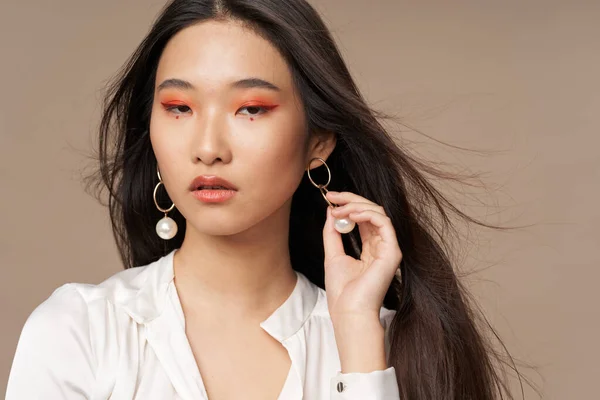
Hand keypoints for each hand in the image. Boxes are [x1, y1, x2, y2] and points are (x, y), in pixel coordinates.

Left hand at [322, 191, 402, 322]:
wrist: (349, 311)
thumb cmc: (342, 291)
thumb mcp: (332, 255)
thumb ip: (333, 233)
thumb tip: (331, 211)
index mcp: (369, 248)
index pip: (363, 218)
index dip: (348, 204)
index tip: (330, 198)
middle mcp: (381, 246)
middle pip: (371, 212)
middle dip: (351, 200)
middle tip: (333, 196)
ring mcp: (389, 248)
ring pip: (378, 213)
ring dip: (356, 206)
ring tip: (339, 209)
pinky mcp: (392, 251)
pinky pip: (384, 223)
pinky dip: (367, 214)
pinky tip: (351, 216)